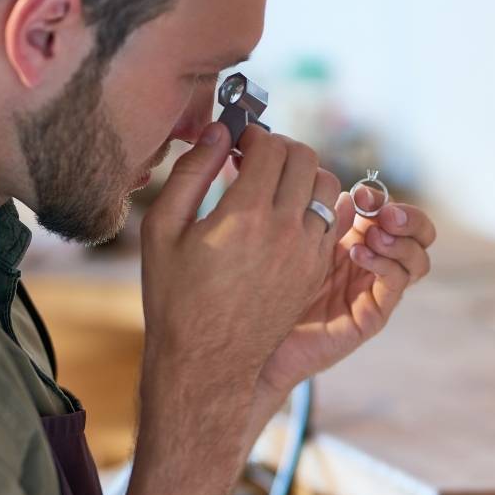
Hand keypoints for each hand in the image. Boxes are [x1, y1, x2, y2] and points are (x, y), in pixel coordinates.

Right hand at [140, 122, 341, 396]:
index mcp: (246, 215)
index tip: (237, 143)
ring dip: (302, 175)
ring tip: (273, 187)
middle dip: (280, 148)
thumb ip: (191, 174)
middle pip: (305, 158)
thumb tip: (217, 132)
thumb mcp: (163, 231)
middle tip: (255, 159)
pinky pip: (331, 222)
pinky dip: (314, 207)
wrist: (206, 362)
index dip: (252, 135)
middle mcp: (286, 230)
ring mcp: (307, 254)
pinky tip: (285, 217)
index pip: (270, 146)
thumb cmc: (176, 298)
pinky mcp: (315, 273)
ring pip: (327, 187)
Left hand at [257, 188, 435, 396]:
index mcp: (356, 242)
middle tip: (384, 212)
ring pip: (417, 261)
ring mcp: (374, 291)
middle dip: (408, 217)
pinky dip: (384, 264)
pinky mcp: (372, 316)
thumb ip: (324, 221)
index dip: (382, 199)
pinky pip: (395, 285)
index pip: (390, 213)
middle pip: (418, 235)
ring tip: (372, 235)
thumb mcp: (296, 245)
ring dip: (400, 241)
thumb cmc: (267, 290)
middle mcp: (372, 266)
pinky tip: (357, 254)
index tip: (361, 193)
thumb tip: (348, 192)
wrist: (256, 340)